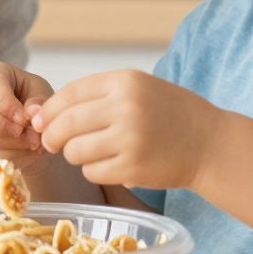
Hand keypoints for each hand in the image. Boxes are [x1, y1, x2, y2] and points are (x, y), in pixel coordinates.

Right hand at [0, 62, 54, 160]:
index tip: (23, 119)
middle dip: (4, 127)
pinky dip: (11, 157)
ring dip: (13, 145)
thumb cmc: (34, 102)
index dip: (6, 104)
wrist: (30, 127)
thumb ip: (39, 101)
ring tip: (34, 142)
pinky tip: (24, 150)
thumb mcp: (42, 94)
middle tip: (29, 135)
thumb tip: (31, 112)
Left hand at [31, 70, 219, 191]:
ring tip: (92, 153)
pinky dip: (94, 171)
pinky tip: (111, 165)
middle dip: (52, 136)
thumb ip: (95, 96)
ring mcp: (130, 138)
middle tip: (53, 143)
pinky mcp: (133, 168)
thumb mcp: (138, 88)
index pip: (69, 94)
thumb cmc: (169, 114)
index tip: (42, 122)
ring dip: (75, 155)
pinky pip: (92, 172)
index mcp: (125, 81)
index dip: (50, 111)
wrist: (210, 142)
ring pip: (75, 151)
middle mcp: (126, 106)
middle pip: (66, 124)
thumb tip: (42, 115)